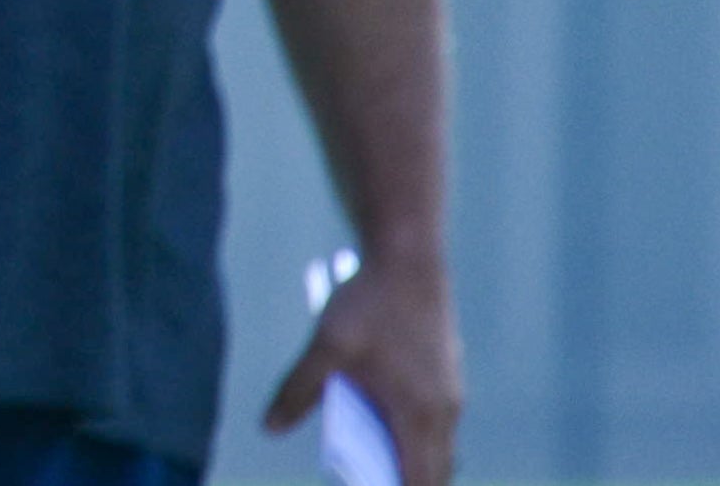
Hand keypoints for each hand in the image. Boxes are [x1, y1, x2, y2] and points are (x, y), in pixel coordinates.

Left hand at [262, 248, 462, 485]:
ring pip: (439, 448)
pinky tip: (380, 420)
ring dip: (410, 459)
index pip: (419, 482)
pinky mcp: (447, 377)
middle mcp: (446, 411)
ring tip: (369, 457)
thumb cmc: (370, 302)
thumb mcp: (326, 346)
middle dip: (403, 482)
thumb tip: (268, 428)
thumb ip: (298, 390)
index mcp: (420, 414)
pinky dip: (414, 435)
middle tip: (361, 474)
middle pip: (434, 472)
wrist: (409, 257)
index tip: (363, 485)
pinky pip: (437, 424)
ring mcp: (451, 394)